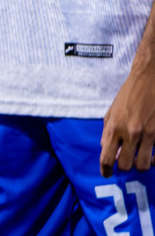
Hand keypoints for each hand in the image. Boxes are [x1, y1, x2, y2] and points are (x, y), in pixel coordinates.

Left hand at [102, 57, 154, 175]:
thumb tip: (106, 149)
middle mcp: (130, 133)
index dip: (105, 170)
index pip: (106, 157)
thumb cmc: (128, 95)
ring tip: (139, 158)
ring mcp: (148, 134)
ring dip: (140, 165)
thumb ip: (108, 131)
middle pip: (126, 166)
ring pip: (143, 165)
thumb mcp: (111, 111)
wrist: (149, 80)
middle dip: (124, 167)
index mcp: (114, 127)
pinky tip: (152, 154)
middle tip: (125, 161)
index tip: (106, 174)